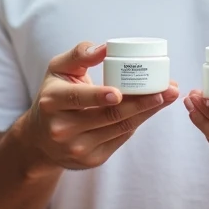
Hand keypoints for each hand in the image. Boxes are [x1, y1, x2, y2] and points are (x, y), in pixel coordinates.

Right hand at [18, 41, 178, 171]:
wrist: (41, 139)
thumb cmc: (54, 95)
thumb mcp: (58, 69)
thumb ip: (80, 55)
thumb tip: (106, 48)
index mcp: (51, 102)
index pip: (78, 98)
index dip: (99, 96)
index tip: (120, 92)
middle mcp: (62, 129)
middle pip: (108, 115)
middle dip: (141, 102)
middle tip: (166, 90)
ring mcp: (77, 148)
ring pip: (120, 128)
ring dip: (147, 112)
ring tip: (168, 96)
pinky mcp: (91, 160)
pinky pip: (121, 138)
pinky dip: (137, 122)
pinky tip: (151, 109)